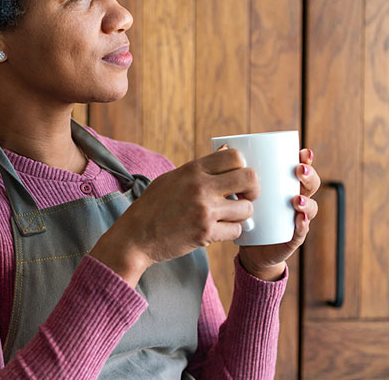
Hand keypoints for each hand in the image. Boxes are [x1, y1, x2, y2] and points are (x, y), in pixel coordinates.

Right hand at [89, 148, 258, 286]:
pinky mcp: (206, 233)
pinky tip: (219, 230)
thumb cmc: (152, 206)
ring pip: (246, 208)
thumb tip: (224, 152)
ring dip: (242, 214)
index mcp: (192, 170)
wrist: (135, 236)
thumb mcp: (172, 178)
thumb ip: (199, 169)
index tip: (238, 178)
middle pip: (249, 178)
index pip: (234, 156)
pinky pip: (236, 230)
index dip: (242, 166)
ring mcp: (205, 210)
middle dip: (253, 189)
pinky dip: (231, 231)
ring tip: (229, 216)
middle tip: (246, 196)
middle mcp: (201, 187)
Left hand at [238, 147, 320, 280]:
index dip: (305, 160)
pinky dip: (302, 225)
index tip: (302, 153)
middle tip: (299, 171)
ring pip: (310, 207)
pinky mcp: (292, 237)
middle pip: (310, 185)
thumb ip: (236, 170)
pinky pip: (301, 231)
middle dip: (309, 176)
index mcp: (286, 185)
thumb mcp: (242, 189)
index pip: (301, 169)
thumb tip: (224, 145)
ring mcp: (297, 218)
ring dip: (306, 202)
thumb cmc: (246, 212)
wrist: (250, 246)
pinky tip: (300, 219)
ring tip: (296, 199)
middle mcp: (296, 199)